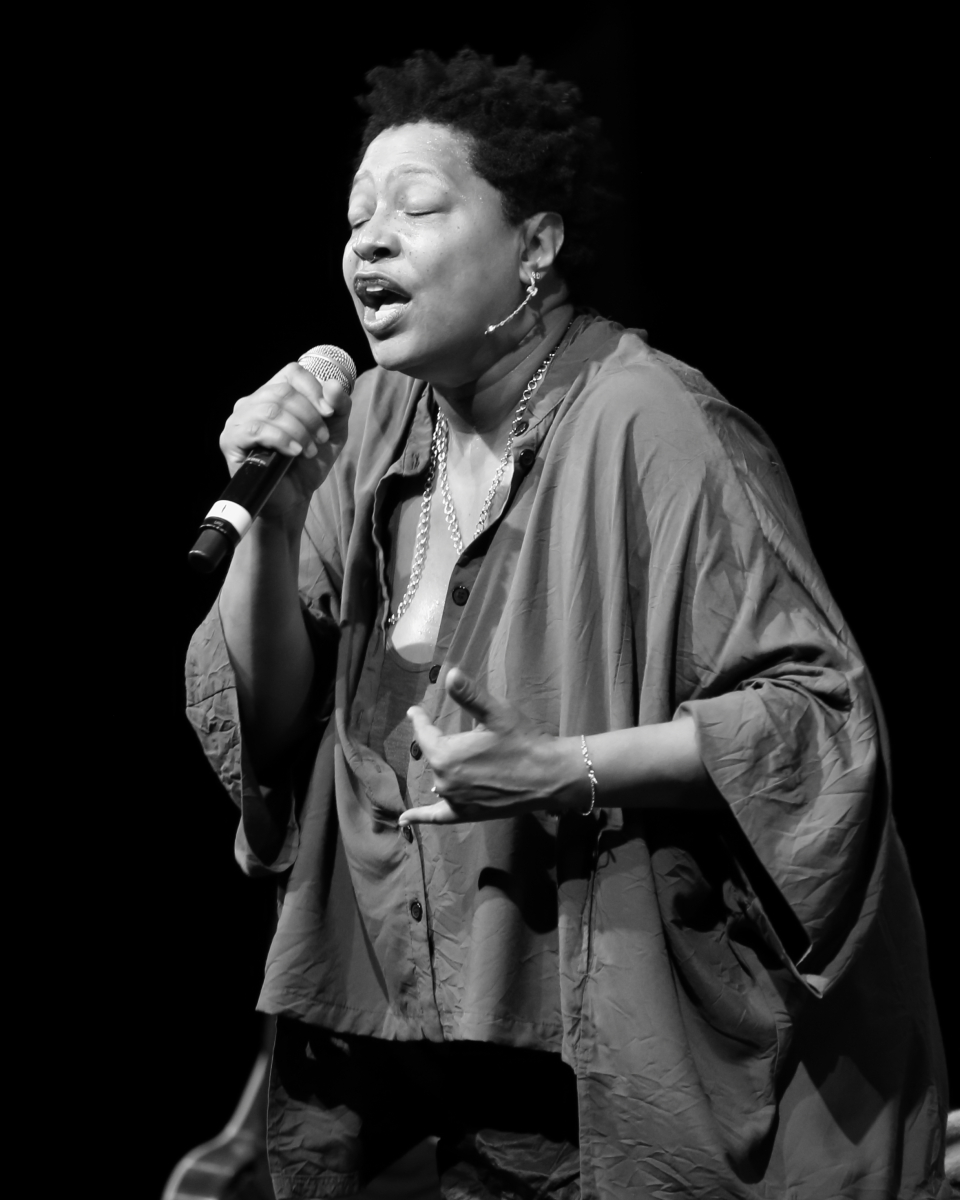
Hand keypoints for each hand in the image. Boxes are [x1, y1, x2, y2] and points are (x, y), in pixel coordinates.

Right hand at [220, 362, 351, 523]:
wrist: (295, 497)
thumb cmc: (310, 462)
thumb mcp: (334, 432)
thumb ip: (340, 406)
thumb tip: (334, 384)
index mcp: (275, 393)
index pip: (292, 372)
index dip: (314, 389)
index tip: (329, 413)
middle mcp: (253, 401)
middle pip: (283, 391)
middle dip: (309, 416)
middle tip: (321, 438)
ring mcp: (239, 420)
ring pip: (270, 409)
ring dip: (298, 430)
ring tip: (308, 450)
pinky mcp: (231, 441)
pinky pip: (255, 429)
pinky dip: (281, 439)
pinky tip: (293, 452)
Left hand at [399, 668, 585, 824]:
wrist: (550, 776)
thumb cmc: (523, 740)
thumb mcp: (497, 713)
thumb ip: (470, 695)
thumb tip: (450, 674)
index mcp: (445, 755)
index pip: (424, 734)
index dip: (419, 719)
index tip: (414, 710)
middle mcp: (445, 780)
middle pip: (434, 757)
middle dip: (437, 743)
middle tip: (441, 730)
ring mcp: (456, 800)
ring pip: (439, 781)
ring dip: (438, 769)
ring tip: (436, 760)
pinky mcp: (468, 814)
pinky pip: (439, 816)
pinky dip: (420, 817)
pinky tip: (403, 820)